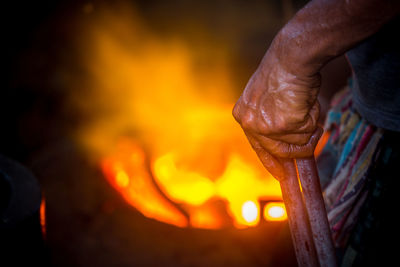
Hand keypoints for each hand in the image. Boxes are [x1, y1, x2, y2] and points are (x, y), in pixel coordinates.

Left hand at [232, 47, 322, 179]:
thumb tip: (292, 147)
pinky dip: (313, 118)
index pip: (259, 147)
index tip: (282, 176)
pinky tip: (306, 101)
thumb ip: (273, 122)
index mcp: (244, 116)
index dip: (272, 162)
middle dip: (300, 148)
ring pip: (298, 142)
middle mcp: (250, 124)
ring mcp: (266, 126)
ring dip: (309, 126)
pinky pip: (308, 133)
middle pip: (280, 151)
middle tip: (314, 133)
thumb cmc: (284, 73)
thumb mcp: (269, 99)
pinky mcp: (283, 124)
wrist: (291, 57)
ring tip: (304, 102)